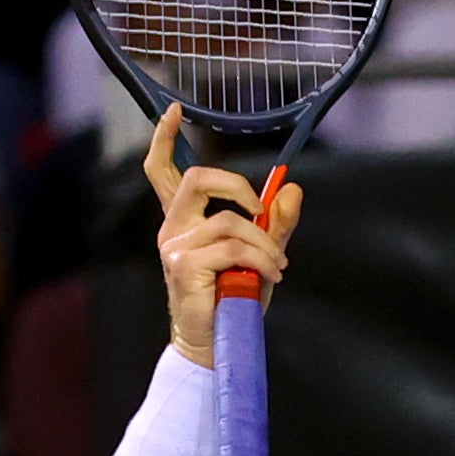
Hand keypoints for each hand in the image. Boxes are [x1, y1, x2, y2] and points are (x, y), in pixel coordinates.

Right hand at [141, 106, 299, 367]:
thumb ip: (274, 223)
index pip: (162, 171)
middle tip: (260, 209)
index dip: (165, 139)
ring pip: (229, 221)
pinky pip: (232, 247)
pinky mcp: (183, 265)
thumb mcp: (259, 255)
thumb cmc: (232, 300)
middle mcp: (172, 229)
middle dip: (237, 185)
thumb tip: (292, 188)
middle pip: (197, 179)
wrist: (216, 344)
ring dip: (264, 242)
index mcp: (183, 221)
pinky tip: (271, 276)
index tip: (173, 111)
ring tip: (278, 267)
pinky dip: (260, 259)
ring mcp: (174, 247)